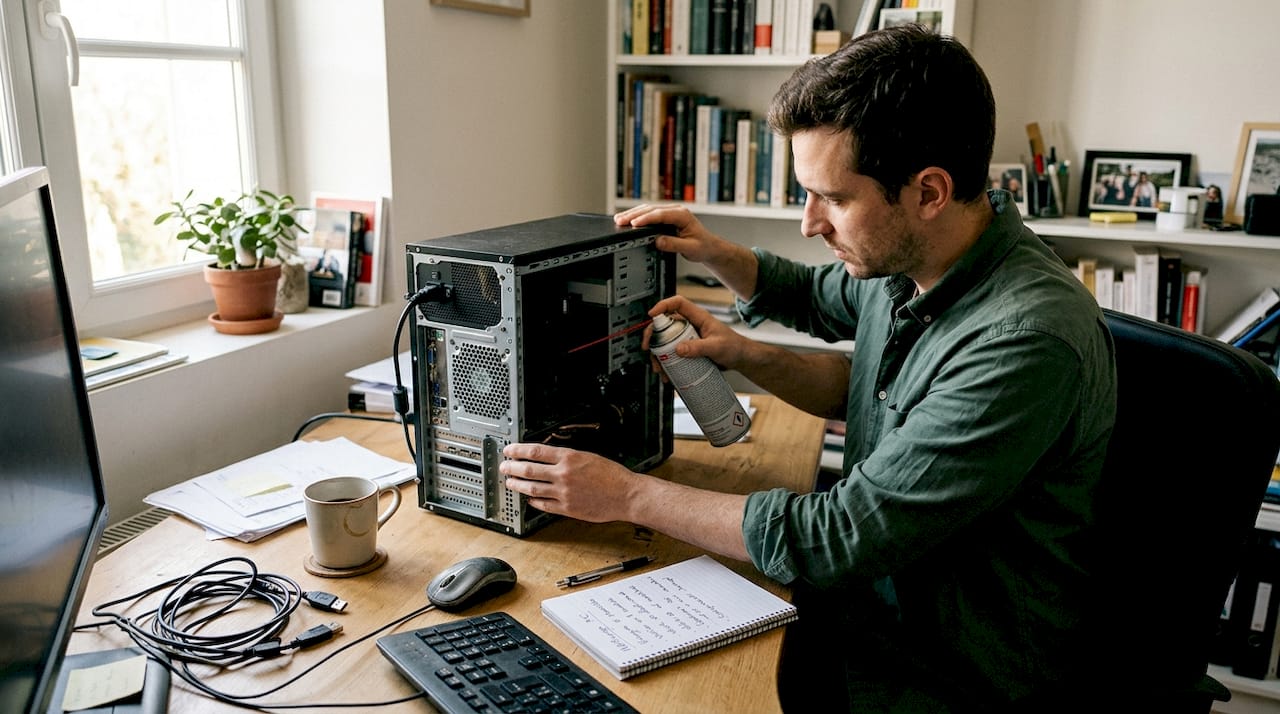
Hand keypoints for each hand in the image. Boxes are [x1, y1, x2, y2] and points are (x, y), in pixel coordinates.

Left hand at [500, 443, 644, 522]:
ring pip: (532, 488)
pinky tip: (529, 498)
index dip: (518, 450)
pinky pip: (544, 505)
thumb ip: (567, 458)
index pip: (535, 451)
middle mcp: (564, 474)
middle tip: (503, 467)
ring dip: (518, 485)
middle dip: (512, 468)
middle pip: (529, 469)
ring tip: (510, 483)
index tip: (509, 451)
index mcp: (569, 457)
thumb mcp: (588, 456)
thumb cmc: (612, 475)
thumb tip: (547, 458)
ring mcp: (564, 492)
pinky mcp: (567, 508)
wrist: (626, 494)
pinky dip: (534, 501)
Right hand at [613, 203, 731, 261]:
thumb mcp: (690, 248)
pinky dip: (638, 216)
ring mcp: (671, 212)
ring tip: (619, 219)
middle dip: (634, 215)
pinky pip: (650, 213)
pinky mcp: (666, 217)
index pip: (660, 215)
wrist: (709, 246)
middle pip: (651, 209)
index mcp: (683, 215)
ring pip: (648, 209)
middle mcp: (676, 211)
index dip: (646, 219)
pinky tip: (628, 219)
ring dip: (633, 214)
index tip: (634, 224)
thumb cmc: (702, 246)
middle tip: (620, 220)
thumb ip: (674, 244)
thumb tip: (658, 241)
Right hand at [644, 296, 750, 372]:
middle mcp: (691, 326)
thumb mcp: (717, 347)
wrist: (741, 360)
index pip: (678, 304)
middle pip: (666, 325)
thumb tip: (679, 349)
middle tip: (648, 347)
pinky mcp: (689, 351)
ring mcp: (689, 339)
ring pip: (667, 342)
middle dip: (654, 335)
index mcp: (698, 318)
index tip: (652, 315)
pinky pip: (673, 355)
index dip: (663, 306)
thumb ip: (699, 348)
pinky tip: (668, 374)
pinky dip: (668, 364)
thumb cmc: (735, 347)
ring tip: (659, 367)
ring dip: (659, 354)